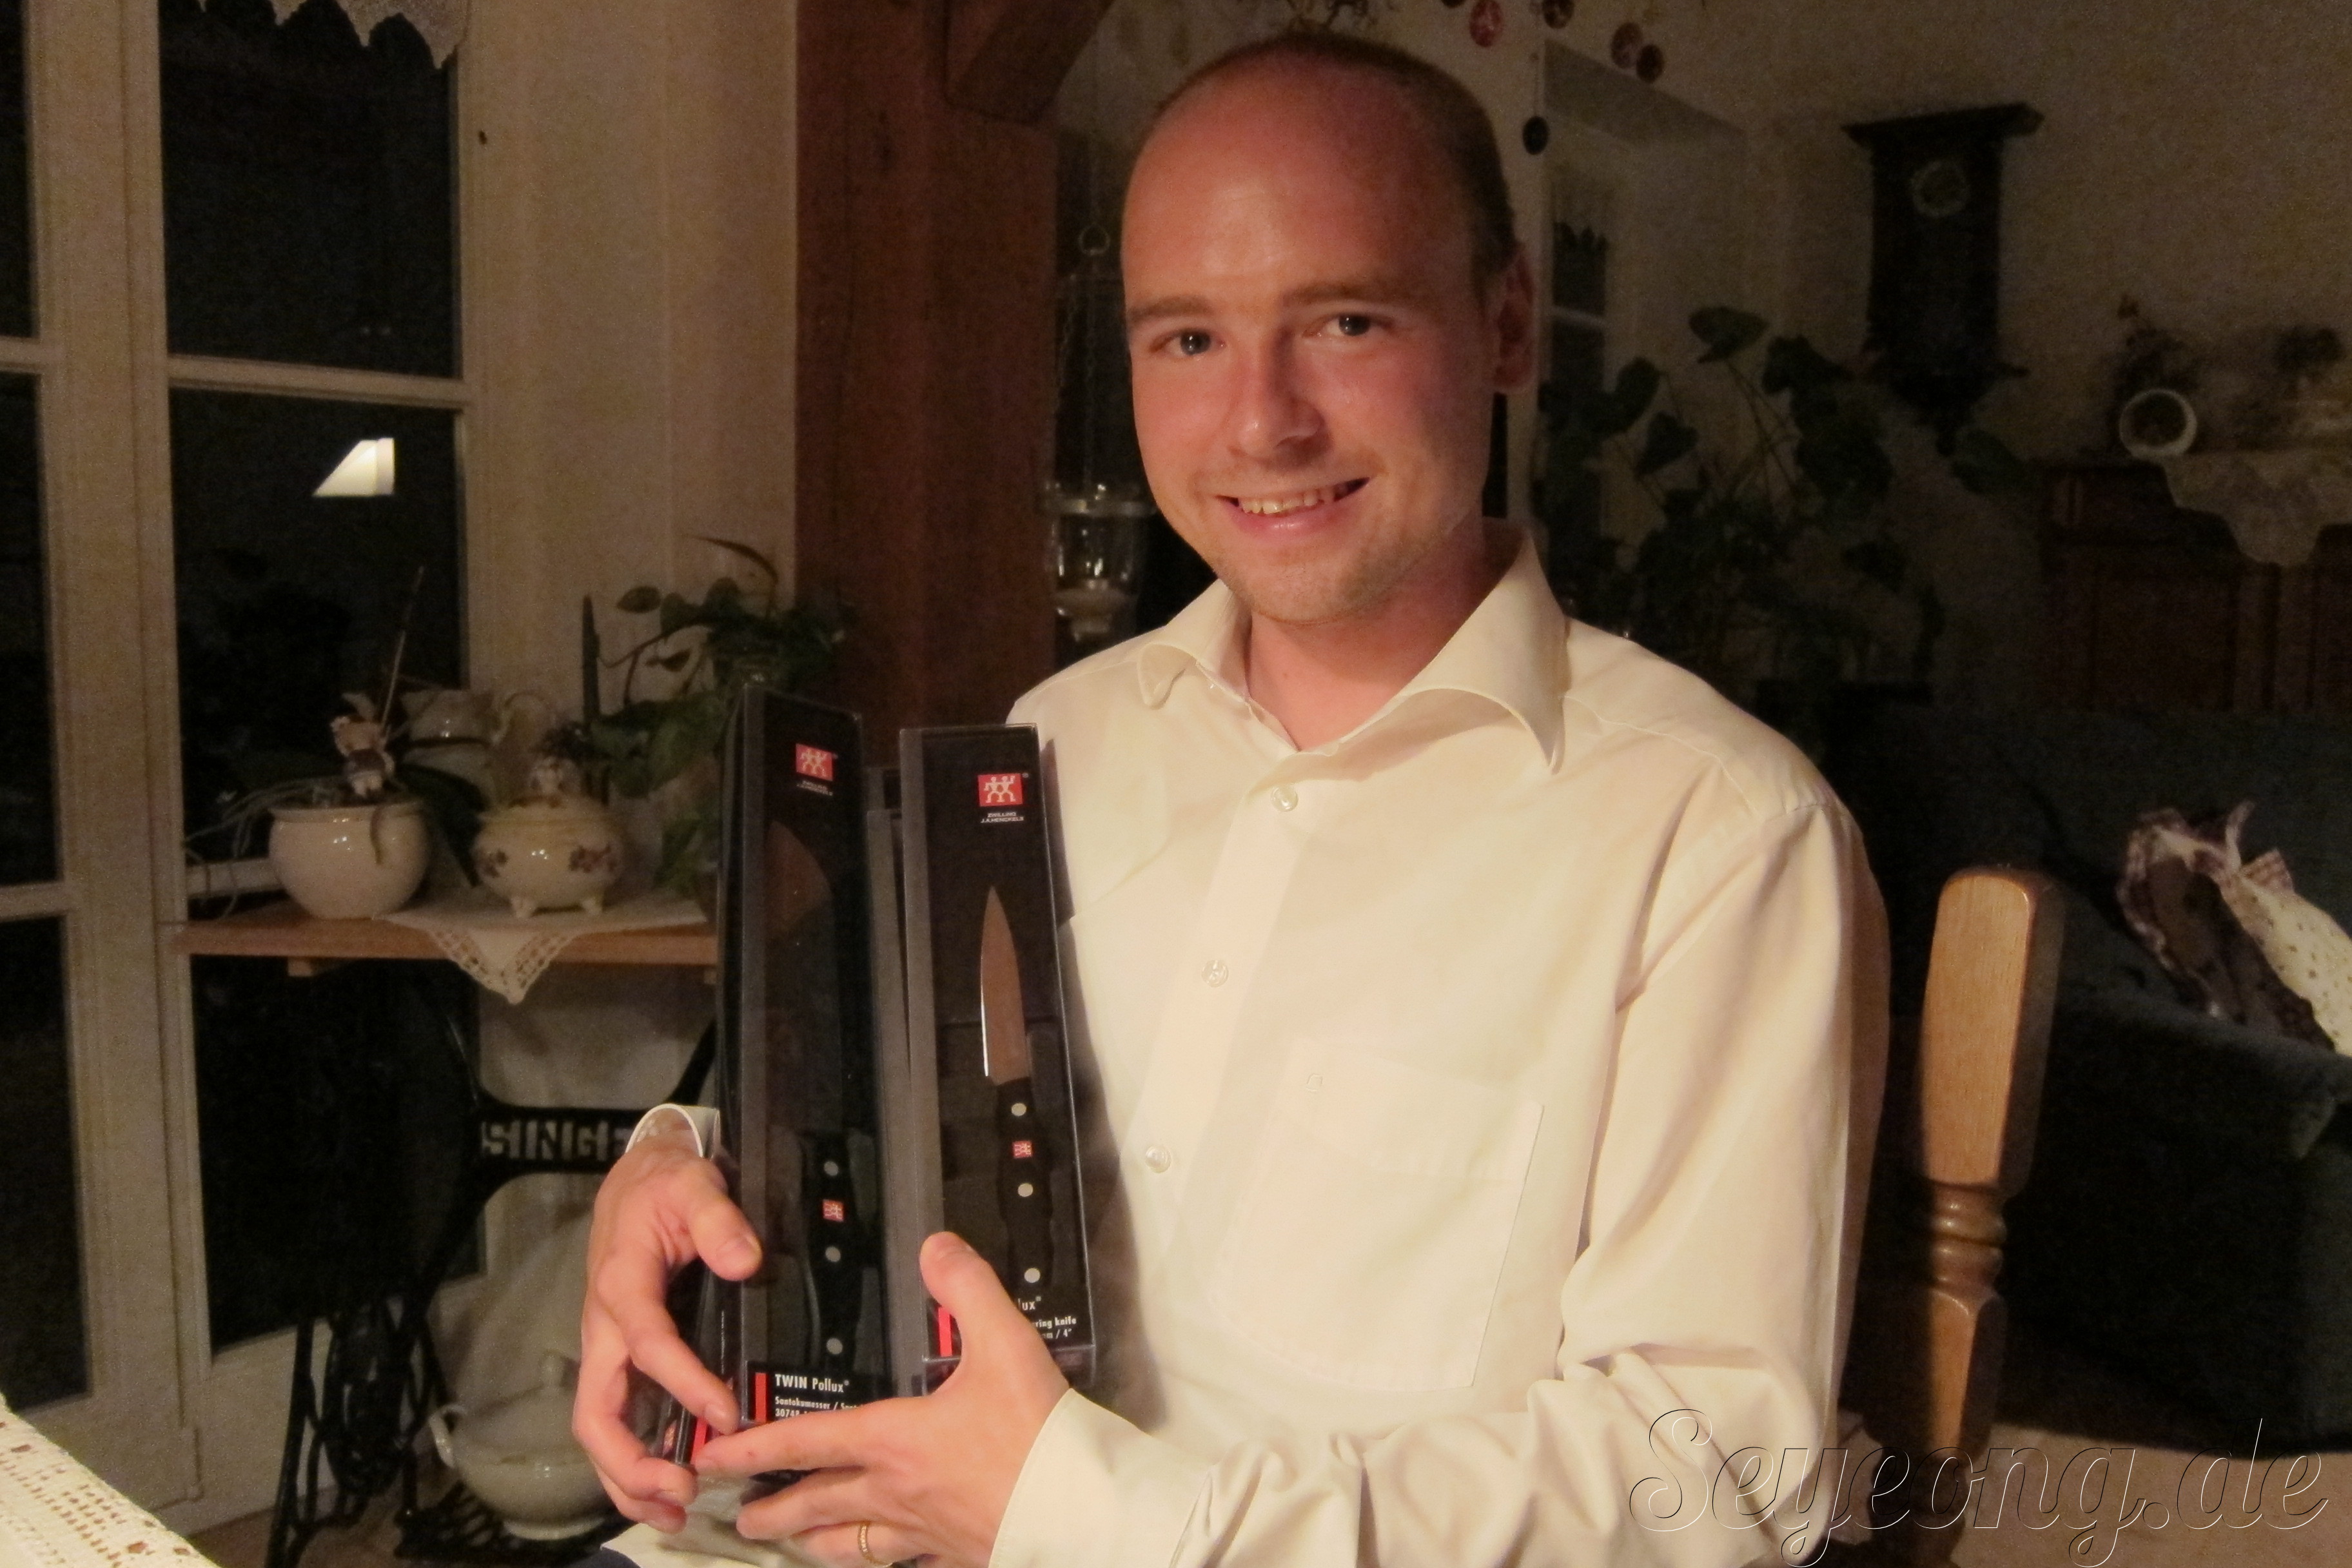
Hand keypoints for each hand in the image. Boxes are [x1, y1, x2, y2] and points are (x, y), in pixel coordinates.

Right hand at [574, 1119, 764, 1529]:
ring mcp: (607, 1348)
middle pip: (597, 1413)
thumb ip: (719, 1219)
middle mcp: (604, 1328)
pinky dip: (633, 1459)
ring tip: (674, 1514)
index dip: (684, 1384)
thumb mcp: (694, 1185)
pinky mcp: (618, 1358)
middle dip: (632, 1463)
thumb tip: (746, 1261)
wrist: (636, 1179)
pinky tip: (666, 1487)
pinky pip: (616, 1418)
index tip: (726, 1417)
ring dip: (628, 1477)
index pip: (648, 1346)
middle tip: (683, 1495)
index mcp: (622, 1286)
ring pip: (599, 1428)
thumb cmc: (665, 1185)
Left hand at [695, 1233, 1069, 1567]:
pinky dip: (881, 1562)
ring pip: (850, 1543)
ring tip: (788, 1545)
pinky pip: (902, 1563)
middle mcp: (894, 1492)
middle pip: (817, 1503)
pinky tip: (883, 1561)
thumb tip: (934, 1245)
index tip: (711, 1455)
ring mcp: (922, 1533)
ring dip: (812, 1542)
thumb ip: (966, 1289)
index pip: (807, 1442)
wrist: (1079, 1508)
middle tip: (737, 1516)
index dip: (754, 1447)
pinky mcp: (953, 1556)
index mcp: (893, 1440)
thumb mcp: (1004, 1343)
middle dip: (773, 1508)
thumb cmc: (1035, 1432)